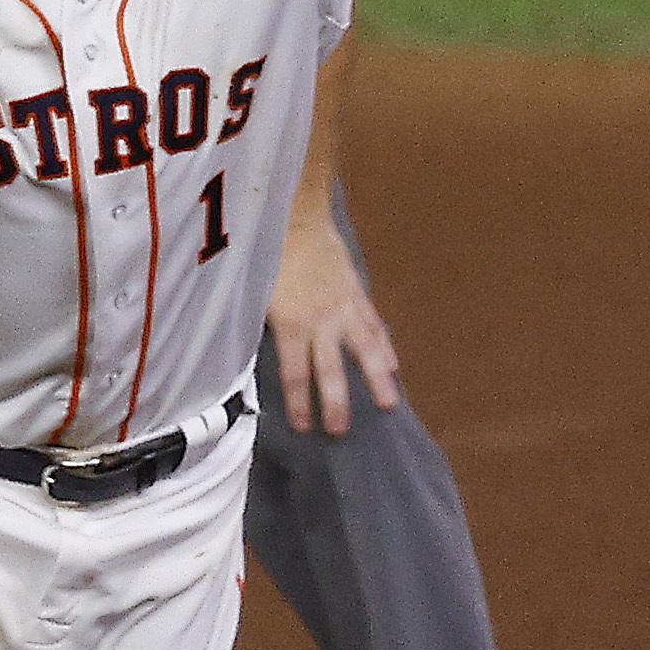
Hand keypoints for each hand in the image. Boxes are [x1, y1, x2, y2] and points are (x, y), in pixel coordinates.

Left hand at [266, 201, 399, 436]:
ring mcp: (343, 308)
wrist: (297, 219)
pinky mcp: (356, 294)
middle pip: (330, 370)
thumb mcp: (256, 295)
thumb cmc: (270, 257)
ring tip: (389, 404)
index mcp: (292, 323)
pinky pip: (373, 325)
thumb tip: (258, 358)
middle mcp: (321, 321)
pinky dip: (383, 347)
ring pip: (363, 350)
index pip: (295, 373)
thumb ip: (266, 329)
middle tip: (340, 429)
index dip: (299, 402)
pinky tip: (392, 366)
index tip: (304, 426)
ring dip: (376, 379)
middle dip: (335, 402)